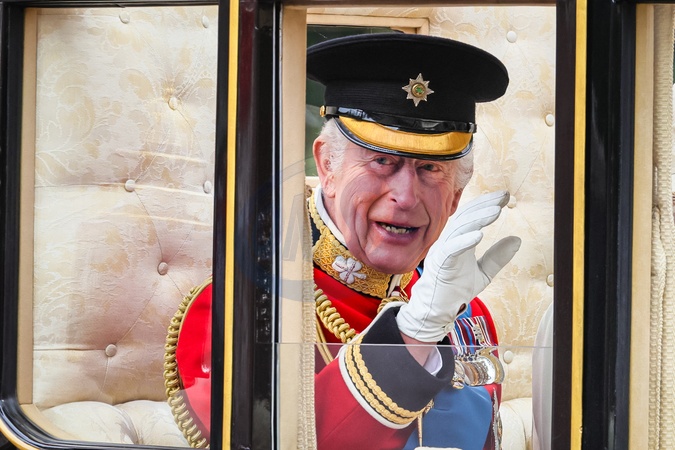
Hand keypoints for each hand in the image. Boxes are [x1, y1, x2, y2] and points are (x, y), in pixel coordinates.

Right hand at [396, 191, 520, 341]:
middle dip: (485, 205)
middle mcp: (448, 241)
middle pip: (466, 217)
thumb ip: (497, 256)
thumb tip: (517, 239)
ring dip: (478, 219)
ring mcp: (442, 251)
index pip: (471, 216)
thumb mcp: (483, 272)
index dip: (486, 204)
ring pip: (459, 229)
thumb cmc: (455, 290)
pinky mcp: (440, 264)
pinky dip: (464, 240)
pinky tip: (479, 234)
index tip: (505, 196)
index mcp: (457, 241)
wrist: (438, 310)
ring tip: (496, 211)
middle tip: (503, 197)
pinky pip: (451, 249)